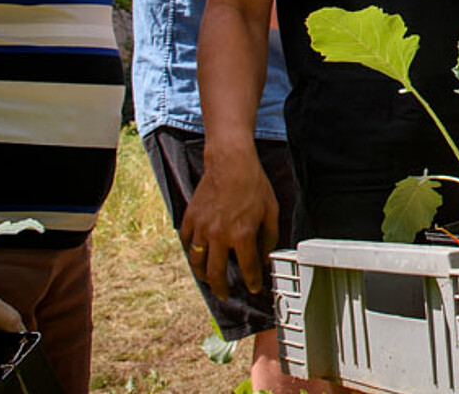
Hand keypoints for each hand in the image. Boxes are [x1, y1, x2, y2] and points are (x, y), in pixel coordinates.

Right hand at [180, 144, 278, 296]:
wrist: (231, 163)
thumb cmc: (254, 184)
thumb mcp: (271, 211)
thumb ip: (270, 237)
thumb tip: (265, 256)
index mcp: (242, 235)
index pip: (247, 268)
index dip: (252, 282)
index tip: (254, 288)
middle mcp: (220, 236)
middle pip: (217, 273)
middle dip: (221, 289)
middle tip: (225, 295)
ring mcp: (202, 228)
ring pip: (197, 261)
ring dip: (203, 275)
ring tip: (209, 280)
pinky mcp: (190, 218)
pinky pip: (186, 242)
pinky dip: (190, 252)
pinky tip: (196, 254)